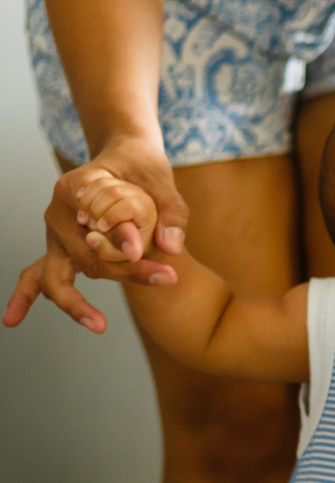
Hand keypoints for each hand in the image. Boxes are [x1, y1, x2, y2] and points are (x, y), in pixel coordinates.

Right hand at [3, 136, 184, 331]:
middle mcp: (58, 213)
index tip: (160, 265)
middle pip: (86, 257)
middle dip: (124, 274)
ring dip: (77, 302)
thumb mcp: (161, 180)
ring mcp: (55, 234)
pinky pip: (35, 275)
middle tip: (165, 279)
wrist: (126, 158)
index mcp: (75, 188)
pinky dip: (24, 297)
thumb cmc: (142, 167)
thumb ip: (170, 212)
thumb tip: (170, 247)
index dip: (129, 246)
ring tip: (98, 324)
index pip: (100, 227)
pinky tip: (13, 319)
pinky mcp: (60, 248)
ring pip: (59, 274)